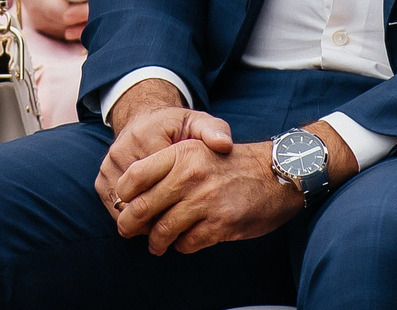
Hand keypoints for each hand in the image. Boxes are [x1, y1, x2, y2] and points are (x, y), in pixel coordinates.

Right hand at [6, 0, 86, 42]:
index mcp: (38, 1)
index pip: (64, 14)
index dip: (83, 10)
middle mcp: (40, 19)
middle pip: (72, 25)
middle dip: (87, 14)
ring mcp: (46, 28)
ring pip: (75, 31)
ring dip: (86, 18)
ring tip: (88, 0)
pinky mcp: (54, 32)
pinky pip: (74, 32)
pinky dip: (82, 22)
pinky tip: (83, 7)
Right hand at [96, 86, 227, 214]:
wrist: (143, 120)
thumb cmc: (175, 127)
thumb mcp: (197, 122)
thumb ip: (213, 130)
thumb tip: (224, 144)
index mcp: (146, 138)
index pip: (159, 184)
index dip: (176, 202)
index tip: (192, 210)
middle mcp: (121, 151)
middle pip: (139, 201)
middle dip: (159, 218)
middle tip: (179, 224)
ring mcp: (108, 166)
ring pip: (124, 210)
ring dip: (143, 222)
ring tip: (165, 223)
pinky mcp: (100, 178)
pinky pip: (114, 209)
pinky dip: (131, 218)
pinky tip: (150, 218)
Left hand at [110, 136, 303, 255]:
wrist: (275, 174)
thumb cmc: (231, 164)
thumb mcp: (198, 151)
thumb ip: (168, 167)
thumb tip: (135, 194)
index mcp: (181, 153)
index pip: (135, 175)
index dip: (123, 194)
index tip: (122, 203)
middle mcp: (190, 175)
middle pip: (143, 207)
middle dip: (130, 224)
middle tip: (126, 230)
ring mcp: (205, 200)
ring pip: (162, 230)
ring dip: (156, 241)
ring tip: (155, 244)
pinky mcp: (220, 224)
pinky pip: (187, 243)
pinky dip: (182, 246)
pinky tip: (184, 242)